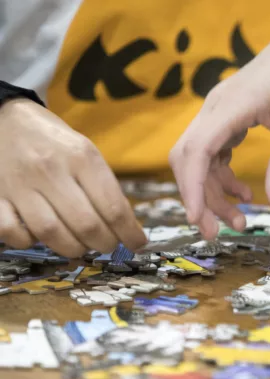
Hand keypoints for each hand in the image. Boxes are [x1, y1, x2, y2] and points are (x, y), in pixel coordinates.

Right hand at [0, 99, 145, 256]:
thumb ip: (104, 187)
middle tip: (107, 245)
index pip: (113, 207)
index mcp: (81, 157)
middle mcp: (50, 170)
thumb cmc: (54, 142)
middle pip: (86, 225)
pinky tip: (40, 237)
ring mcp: (19, 184)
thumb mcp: (86, 153)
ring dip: (73, 248)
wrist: (5, 119)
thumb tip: (125, 227)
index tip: (137, 244)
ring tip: (81, 245)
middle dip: (104, 243)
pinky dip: (28, 242)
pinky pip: (12, 232)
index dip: (129, 233)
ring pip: (51, 233)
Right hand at [169, 16, 269, 238]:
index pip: (197, 151)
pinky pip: (214, 153)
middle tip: (214, 234)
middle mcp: (216, 108)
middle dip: (198, 198)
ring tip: (239, 222)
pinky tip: (243, 194)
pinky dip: (223, 177)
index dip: (193, 188)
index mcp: (230, 105)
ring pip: (200, 160)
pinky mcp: (228, 117)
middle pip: (189, 158)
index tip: (198, 220)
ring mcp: (219, 112)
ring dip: (214, 192)